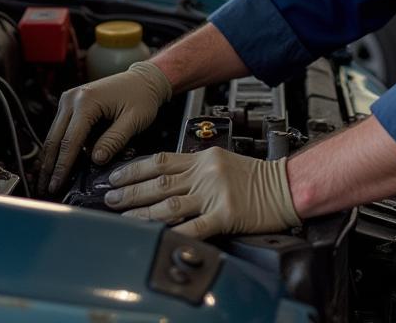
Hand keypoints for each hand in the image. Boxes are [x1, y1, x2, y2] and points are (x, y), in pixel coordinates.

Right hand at [39, 60, 171, 195]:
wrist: (143, 79)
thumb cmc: (142, 97)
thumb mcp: (134, 120)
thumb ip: (114, 140)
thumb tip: (95, 160)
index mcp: (87, 100)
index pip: (70, 141)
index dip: (62, 167)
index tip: (55, 186)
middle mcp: (73, 98)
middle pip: (54, 138)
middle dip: (48, 167)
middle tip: (44, 189)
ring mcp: (70, 99)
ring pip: (54, 135)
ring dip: (51, 159)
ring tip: (47, 181)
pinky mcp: (71, 103)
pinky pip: (62, 129)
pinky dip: (60, 147)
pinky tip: (58, 165)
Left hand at [104, 147, 300, 239]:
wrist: (286, 185)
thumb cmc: (256, 176)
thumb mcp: (223, 161)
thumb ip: (196, 169)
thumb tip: (166, 179)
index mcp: (203, 158)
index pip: (161, 161)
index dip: (135, 169)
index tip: (115, 176)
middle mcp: (205, 173)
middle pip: (160, 182)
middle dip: (131, 190)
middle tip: (109, 197)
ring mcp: (214, 194)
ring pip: (170, 203)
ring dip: (142, 211)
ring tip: (123, 217)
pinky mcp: (225, 215)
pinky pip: (194, 226)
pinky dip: (174, 232)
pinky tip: (156, 236)